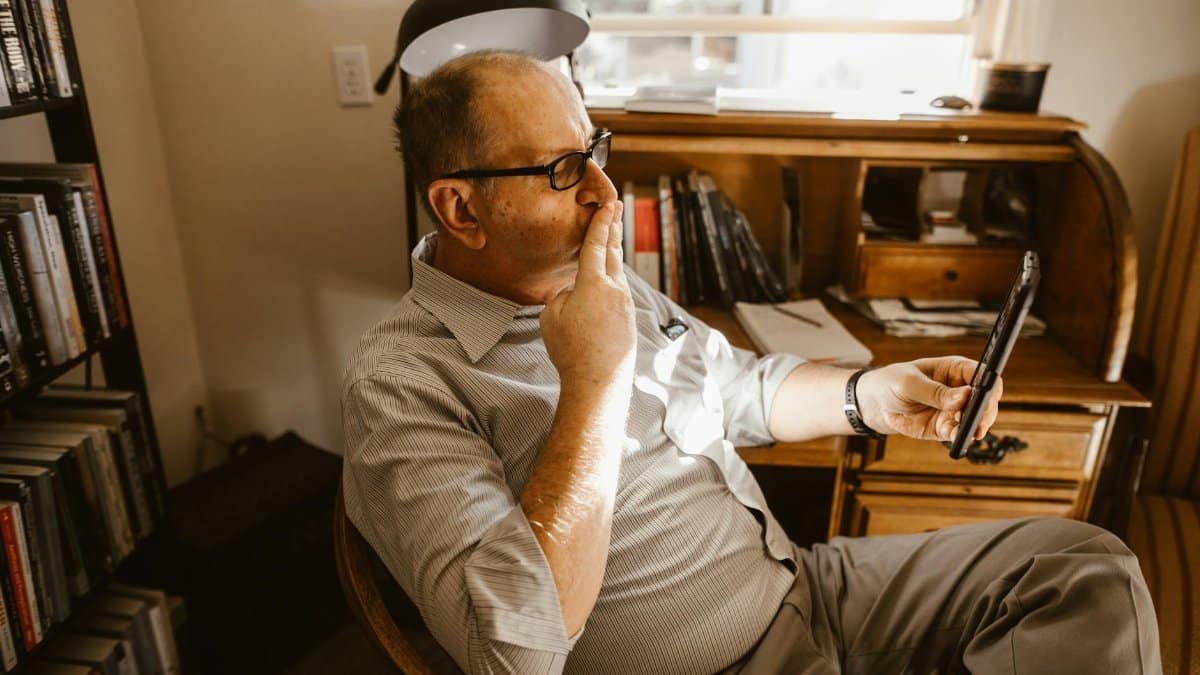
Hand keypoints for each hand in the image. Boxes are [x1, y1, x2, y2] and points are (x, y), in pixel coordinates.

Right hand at [540, 202, 634, 388]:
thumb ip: (563, 294)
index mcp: (593, 283)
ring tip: (611, 237)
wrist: (599, 380)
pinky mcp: (629, 318)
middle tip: (615, 207)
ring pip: (618, 272)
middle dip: (613, 228)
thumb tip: (574, 291)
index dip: (600, 222)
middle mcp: (615, 289)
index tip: (608, 204)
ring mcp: (625, 304)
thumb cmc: (570, 349)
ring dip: (613, 253)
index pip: (596, 244)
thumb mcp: (552, 315)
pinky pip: (619, 291)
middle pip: (614, 251)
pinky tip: (609, 280)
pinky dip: (613, 278)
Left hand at [855, 356, 1001, 441]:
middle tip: (976, 420)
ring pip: (976, 420)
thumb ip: (935, 392)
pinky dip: (960, 437)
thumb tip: (964, 396)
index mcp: (955, 369)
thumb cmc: (890, 383)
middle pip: (986, 400)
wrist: (873, 404)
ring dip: (974, 426)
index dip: (989, 385)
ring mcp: (954, 411)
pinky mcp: (944, 428)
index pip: (983, 375)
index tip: (984, 397)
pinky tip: (956, 437)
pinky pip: (958, 434)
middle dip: (984, 411)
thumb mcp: (909, 383)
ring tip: (968, 431)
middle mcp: (960, 390)